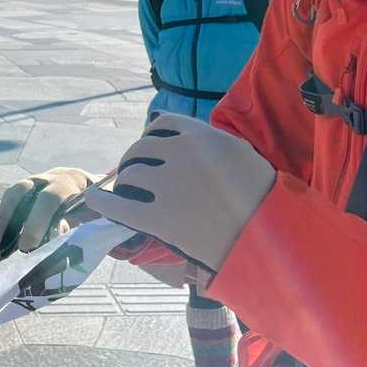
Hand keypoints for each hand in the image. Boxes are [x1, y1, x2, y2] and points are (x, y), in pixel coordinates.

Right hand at [0, 167, 101, 253]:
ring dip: (3, 219)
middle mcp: (51, 177)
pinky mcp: (29, 189)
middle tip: (15, 247)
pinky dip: (3, 220)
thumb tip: (54, 237)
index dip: (38, 221)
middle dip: (14, 218)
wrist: (103, 192)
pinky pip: (11, 201)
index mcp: (73, 180)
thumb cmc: (102, 207)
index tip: (29, 246)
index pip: (51, 197)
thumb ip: (79, 225)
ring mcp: (38, 180)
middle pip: (24, 190)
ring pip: (13, 193)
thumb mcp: (97, 216)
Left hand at [84, 112, 275, 271]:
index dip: (152, 138)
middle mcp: (181, 154)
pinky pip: (119, 206)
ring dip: (124, 183)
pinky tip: (95, 204)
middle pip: (142, 150)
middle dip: (135, 162)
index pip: (163, 125)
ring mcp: (168, 185)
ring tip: (125, 194)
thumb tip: (187, 145)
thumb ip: (213, 146)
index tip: (151, 151)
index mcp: (203, 136)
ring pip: (130, 175)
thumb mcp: (243, 156)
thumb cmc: (266, 202)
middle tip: (134, 177)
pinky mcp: (158, 218)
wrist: (271, 240)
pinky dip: (103, 204)